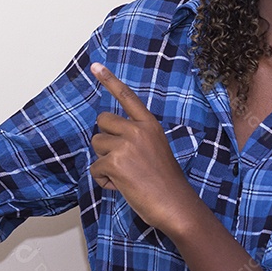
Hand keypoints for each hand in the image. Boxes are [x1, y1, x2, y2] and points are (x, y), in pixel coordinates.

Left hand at [89, 63, 203, 234]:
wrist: (176, 205)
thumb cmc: (166, 183)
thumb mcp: (156, 150)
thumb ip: (135, 138)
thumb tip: (109, 138)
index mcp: (150, 125)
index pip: (127, 97)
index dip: (109, 79)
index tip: (95, 65)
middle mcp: (137, 130)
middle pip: (102, 122)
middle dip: (105, 140)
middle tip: (121, 159)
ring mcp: (125, 144)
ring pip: (97, 146)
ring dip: (105, 162)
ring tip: (126, 176)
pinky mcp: (115, 162)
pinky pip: (95, 168)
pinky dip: (104, 180)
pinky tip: (122, 187)